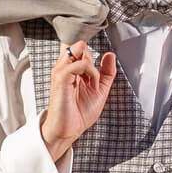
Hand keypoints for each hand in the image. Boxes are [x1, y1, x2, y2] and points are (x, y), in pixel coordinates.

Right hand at [40, 42, 117, 160]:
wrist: (70, 129)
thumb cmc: (80, 112)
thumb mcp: (100, 89)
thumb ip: (106, 72)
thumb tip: (110, 55)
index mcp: (71, 68)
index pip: (79, 46)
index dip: (90, 50)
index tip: (98, 67)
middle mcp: (65, 66)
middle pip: (80, 43)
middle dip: (92, 58)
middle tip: (94, 78)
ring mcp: (61, 70)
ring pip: (80, 48)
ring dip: (93, 66)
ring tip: (93, 83)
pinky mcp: (61, 78)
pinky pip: (79, 64)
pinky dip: (91, 73)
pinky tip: (92, 86)